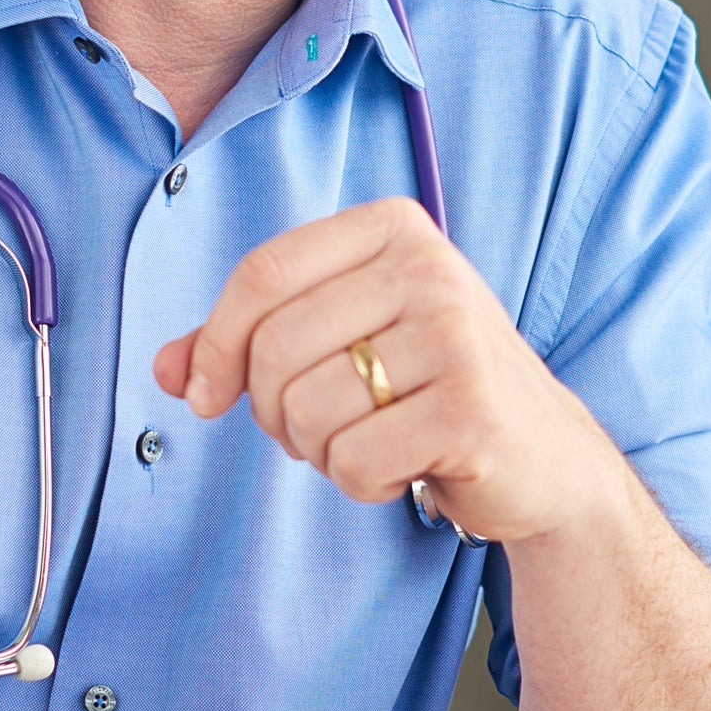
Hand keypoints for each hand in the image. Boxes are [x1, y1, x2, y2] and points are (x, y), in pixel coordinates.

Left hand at [152, 197, 633, 546]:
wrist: (544, 457)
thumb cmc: (430, 390)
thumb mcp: (344, 341)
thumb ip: (251, 344)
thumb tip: (166, 368)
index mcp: (394, 228)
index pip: (261, 273)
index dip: (215, 343)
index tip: (203, 394)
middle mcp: (430, 267)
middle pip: (274, 346)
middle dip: (270, 410)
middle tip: (313, 431)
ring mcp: (456, 334)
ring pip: (307, 409)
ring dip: (319, 451)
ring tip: (370, 443)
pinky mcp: (471, 406)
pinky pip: (354, 458)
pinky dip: (361, 482)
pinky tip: (403, 470)